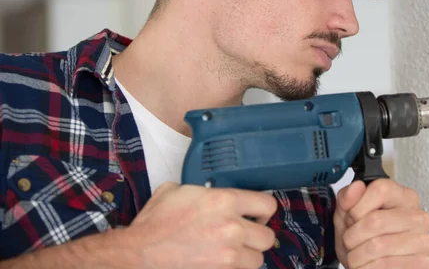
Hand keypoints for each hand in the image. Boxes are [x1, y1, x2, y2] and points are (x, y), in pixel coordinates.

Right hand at [123, 182, 277, 268]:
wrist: (137, 255)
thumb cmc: (154, 224)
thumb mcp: (176, 191)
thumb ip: (202, 190)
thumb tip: (210, 192)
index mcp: (224, 201)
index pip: (268, 204)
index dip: (263, 209)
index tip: (257, 213)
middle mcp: (232, 228)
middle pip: (268, 236)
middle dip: (257, 235)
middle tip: (246, 234)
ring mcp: (228, 255)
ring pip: (258, 260)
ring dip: (248, 256)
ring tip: (233, 252)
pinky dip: (234, 268)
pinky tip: (222, 262)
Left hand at [333, 179, 428, 268]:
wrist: (371, 265)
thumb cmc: (363, 237)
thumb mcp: (348, 214)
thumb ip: (348, 197)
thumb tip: (356, 186)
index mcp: (404, 197)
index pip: (381, 189)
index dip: (357, 206)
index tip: (351, 218)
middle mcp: (419, 216)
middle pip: (375, 220)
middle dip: (352, 235)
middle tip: (349, 241)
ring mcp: (423, 241)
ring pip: (377, 245)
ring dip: (356, 255)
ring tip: (356, 255)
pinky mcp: (423, 263)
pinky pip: (385, 265)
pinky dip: (366, 268)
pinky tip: (367, 265)